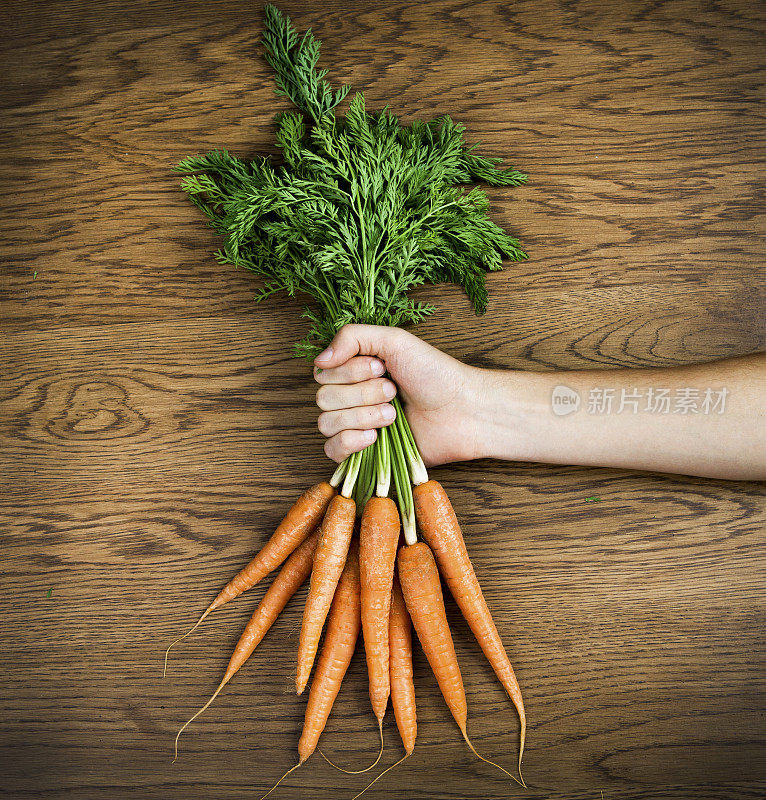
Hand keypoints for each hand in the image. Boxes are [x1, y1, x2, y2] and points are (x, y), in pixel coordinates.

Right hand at [313, 324, 481, 464]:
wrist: (462, 412)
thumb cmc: (434, 374)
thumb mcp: (395, 340)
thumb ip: (352, 337)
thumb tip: (318, 360)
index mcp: (355, 370)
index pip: (324, 373)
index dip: (350, 372)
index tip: (382, 368)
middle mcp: (351, 397)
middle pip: (323, 398)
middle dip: (361, 394)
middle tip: (394, 391)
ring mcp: (356, 426)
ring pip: (327, 423)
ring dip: (362, 417)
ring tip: (393, 415)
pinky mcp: (363, 453)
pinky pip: (332, 450)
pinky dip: (350, 442)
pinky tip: (375, 437)